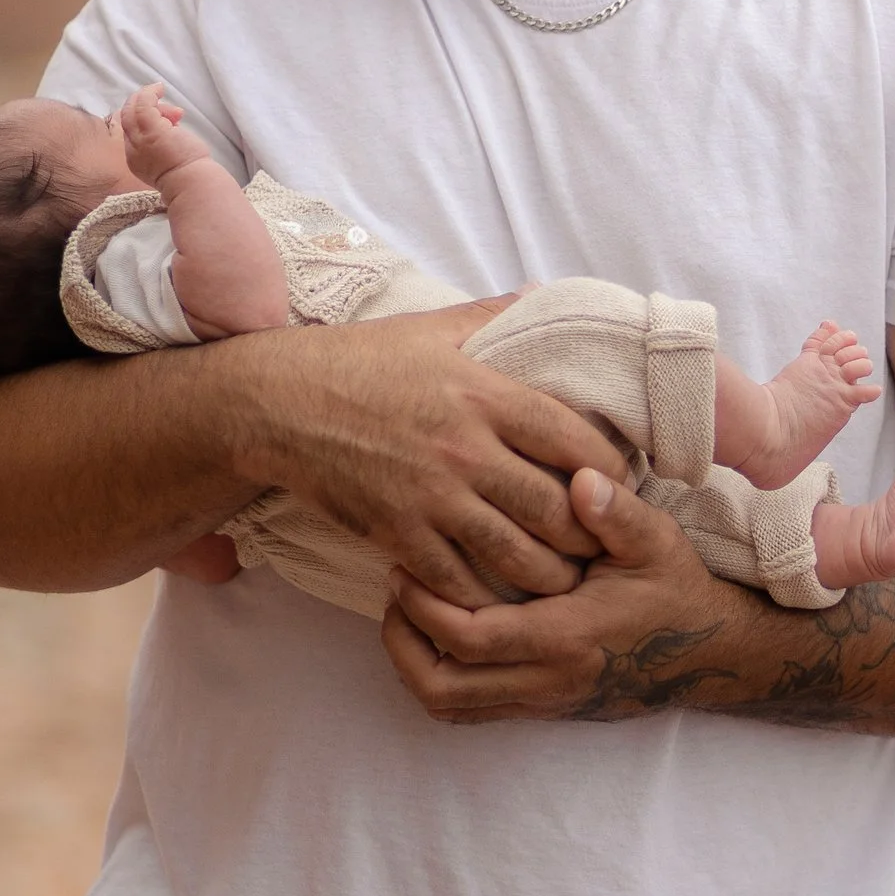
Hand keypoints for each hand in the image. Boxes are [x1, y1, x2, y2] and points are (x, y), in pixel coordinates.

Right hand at [234, 306, 630, 609]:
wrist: (277, 404)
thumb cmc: (358, 362)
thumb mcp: (431, 328)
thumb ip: (494, 315)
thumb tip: (541, 295)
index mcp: (485, 395)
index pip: (577, 443)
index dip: (611, 473)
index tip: (617, 486)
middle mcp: (466, 449)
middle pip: (558, 512)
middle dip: (590, 539)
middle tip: (601, 549)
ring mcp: (431, 497)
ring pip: (518, 558)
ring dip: (549, 578)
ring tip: (562, 582)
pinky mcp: (396, 534)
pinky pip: (459, 583)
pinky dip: (485, 599)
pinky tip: (498, 600)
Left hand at [381, 469, 743, 721]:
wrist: (711, 654)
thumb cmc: (677, 590)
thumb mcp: (656, 540)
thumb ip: (617, 512)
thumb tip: (580, 478)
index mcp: (566, 637)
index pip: (470, 637)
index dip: (423, 605)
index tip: (405, 564)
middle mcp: (547, 679)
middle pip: (442, 687)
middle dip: (402, 640)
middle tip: (397, 588)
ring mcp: (542, 700)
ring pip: (450, 706)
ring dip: (414, 664)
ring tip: (410, 611)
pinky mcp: (542, 707)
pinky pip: (470, 709)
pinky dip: (441, 677)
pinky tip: (441, 632)